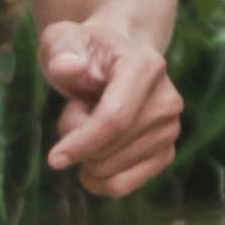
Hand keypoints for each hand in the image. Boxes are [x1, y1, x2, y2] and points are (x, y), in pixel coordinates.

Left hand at [39, 12, 180, 198]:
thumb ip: (60, 50)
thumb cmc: (83, 51)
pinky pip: (125, 185)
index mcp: (145, 66)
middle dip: (78, 143)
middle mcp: (168, 100)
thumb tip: (69, 67)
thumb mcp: (62, 40)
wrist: (111, 61)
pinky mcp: (165, 152)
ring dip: (86, 156)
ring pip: (113, 170)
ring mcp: (170, 128)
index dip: (82, 142)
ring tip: (90, 121)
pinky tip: (89, 161)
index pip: (115, 117)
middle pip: (111, 148)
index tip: (54, 159)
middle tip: (76, 110)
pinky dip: (99, 180)